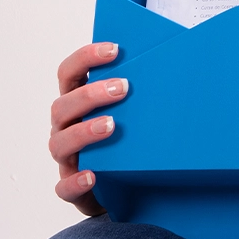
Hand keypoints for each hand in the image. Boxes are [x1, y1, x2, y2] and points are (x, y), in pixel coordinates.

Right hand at [50, 41, 126, 215]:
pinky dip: (75, 182)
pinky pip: (65, 188)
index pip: (69, 74)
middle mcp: (66, 128)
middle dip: (90, 95)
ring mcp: (67, 159)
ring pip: (60, 143)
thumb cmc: (128, 142)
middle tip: (122, 88)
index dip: (85, 58)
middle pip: (62, 106)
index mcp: (77, 104)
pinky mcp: (72, 189)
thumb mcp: (133, 113)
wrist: (128, 188)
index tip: (114, 49)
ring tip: (111, 125)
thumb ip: (141, 91)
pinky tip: (92, 175)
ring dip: (84, 131)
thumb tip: (179, 60)